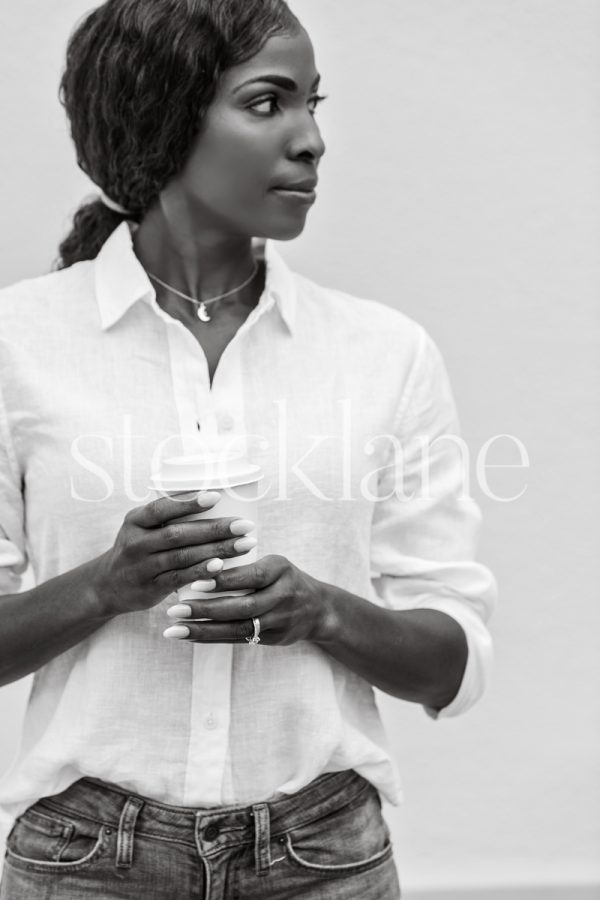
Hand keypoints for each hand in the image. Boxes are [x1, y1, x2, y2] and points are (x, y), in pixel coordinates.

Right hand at [90, 491, 255, 616]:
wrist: (107, 586)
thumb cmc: (138, 549)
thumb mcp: (142, 527)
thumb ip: (168, 518)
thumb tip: (218, 501)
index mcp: (135, 520)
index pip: (162, 508)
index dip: (189, 503)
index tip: (217, 497)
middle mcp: (136, 542)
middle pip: (179, 534)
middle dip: (215, 529)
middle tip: (244, 526)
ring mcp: (142, 567)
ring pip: (183, 556)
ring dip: (216, 550)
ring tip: (244, 544)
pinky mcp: (150, 588)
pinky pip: (179, 578)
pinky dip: (201, 572)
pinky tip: (220, 567)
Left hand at [163, 554, 331, 645]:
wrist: (319, 609)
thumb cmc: (284, 579)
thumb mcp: (273, 563)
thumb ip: (244, 565)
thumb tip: (198, 562)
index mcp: (280, 570)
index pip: (250, 576)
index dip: (223, 581)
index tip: (193, 583)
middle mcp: (283, 596)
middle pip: (242, 607)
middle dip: (205, 609)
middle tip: (174, 610)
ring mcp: (280, 621)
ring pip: (238, 628)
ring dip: (203, 630)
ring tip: (174, 629)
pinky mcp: (274, 639)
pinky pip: (239, 640)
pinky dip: (212, 638)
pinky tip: (189, 637)